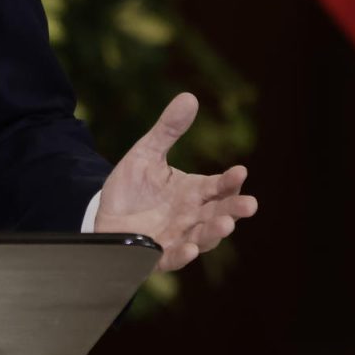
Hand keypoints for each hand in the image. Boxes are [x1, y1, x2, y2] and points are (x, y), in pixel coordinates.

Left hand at [92, 92, 257, 271]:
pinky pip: (173, 258)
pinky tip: (190, 248)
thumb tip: (189, 96)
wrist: (105, 214)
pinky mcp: (156, 255)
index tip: (240, 171)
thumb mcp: (147, 153)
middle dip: (234, 209)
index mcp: (195, 192)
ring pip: (203, 237)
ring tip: (226, 224)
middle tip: (250, 204)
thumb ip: (168, 130)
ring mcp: (177, 237)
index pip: (219, 186)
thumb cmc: (133, 187)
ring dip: (215, 232)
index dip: (230, 181)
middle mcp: (192, 217)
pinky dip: (183, 254)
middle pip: (219, 213)